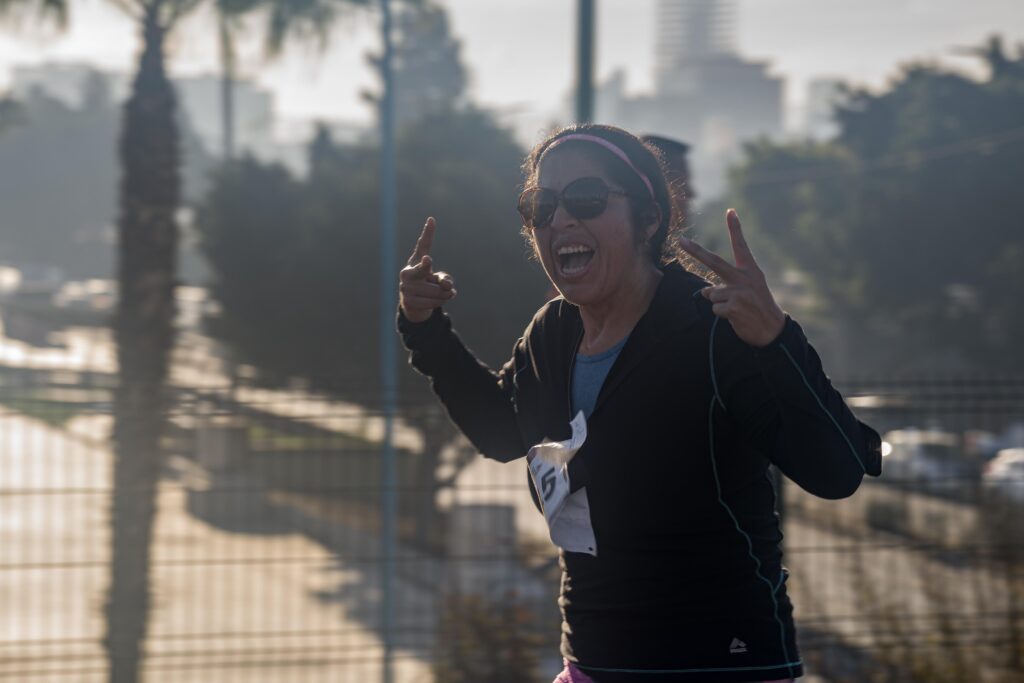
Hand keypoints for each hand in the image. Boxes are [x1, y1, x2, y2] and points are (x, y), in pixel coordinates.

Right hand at [399, 217, 455, 322]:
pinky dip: (441, 301)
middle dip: (432, 271)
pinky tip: (442, 300)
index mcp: (415, 262)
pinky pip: (432, 302)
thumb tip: (446, 286)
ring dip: (446, 294)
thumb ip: (446, 279)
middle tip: (437, 272)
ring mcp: (405, 287)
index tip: (432, 220)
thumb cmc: (430, 286)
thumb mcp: (441, 280)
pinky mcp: (408, 301)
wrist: (415, 305)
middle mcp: (407, 272)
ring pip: (435, 290)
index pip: (423, 245)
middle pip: (424, 268)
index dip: (428, 233)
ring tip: (447, 294)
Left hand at [678, 209, 785, 347]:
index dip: (735, 229)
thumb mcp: (749, 290)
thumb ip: (728, 285)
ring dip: (719, 303)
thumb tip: (705, 291)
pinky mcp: (734, 307)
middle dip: (695, 250)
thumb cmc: (758, 308)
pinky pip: (715, 308)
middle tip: (680, 240)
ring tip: (737, 309)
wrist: (772, 330)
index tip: (730, 211)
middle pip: (714, 262)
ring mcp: (739, 292)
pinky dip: (721, 314)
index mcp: (751, 271)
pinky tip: (736, 316)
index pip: (741, 246)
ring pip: (712, 294)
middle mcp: (744, 278)